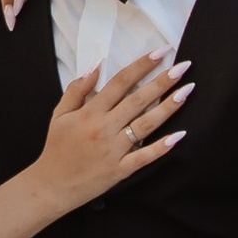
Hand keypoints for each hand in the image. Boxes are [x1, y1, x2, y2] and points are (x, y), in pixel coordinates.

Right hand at [32, 50, 187, 213]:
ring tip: (186, 91)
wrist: (52, 185)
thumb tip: (96, 66)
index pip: (120, 82)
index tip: (159, 52)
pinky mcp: (120, 170)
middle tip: (182, 67)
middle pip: (138, 99)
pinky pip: (145, 157)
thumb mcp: (59, 114)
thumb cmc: (56, 148)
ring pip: (146, 125)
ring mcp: (114, 150)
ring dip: (168, 107)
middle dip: (162, 81)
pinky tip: (179, 135)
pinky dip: (162, 147)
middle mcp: (104, 128)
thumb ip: (77, 89)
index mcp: (90, 112)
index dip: (141, 65)